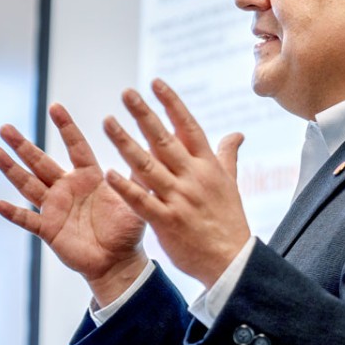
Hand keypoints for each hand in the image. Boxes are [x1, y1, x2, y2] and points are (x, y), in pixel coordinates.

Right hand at [0, 103, 147, 304]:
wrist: (118, 262)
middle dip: (23, 145)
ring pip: (28, 184)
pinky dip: (14, 213)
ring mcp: (55, 208)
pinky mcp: (49, 229)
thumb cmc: (128, 230)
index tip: (55, 106)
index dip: (66, 127)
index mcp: (89, 177)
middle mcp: (67, 188)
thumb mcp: (137, 199)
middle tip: (5, 127)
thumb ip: (139, 177)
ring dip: (11, 169)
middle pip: (40, 162)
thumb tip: (152, 149)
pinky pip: (28, 220)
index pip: (75, 146)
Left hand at [102, 79, 249, 287]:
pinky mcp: (167, 222)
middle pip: (165, 140)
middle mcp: (193, 178)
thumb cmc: (229, 221)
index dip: (171, 104)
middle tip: (126, 93)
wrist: (231, 262)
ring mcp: (179, 199)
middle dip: (144, 114)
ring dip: (126, 142)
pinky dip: (126, 187)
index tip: (155, 83)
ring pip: (148, 165)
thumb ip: (228, 156)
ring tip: (107, 122)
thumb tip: (237, 133)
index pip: (189, 127)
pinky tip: (109, 172)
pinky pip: (142, 201)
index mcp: (208, 166)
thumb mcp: (231, 184)